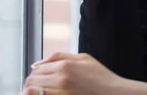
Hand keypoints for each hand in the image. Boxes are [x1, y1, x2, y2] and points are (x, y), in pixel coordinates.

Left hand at [22, 52, 146, 94]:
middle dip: (31, 83)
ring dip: (34, 91)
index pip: (37, 69)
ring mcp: (63, 94)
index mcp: (65, 66)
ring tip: (40, 91)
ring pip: (36, 92)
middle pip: (33, 81)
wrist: (116, 94)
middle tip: (34, 86)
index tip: (36, 77)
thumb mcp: (82, 58)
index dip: (34, 74)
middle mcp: (62, 80)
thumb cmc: (101, 76)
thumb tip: (36, 63)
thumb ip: (58, 56)